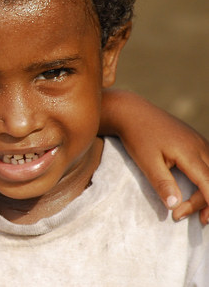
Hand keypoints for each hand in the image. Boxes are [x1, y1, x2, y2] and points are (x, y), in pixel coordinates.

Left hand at [101, 89, 208, 223]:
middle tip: (185, 217)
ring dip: (208, 191)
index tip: (201, 220)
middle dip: (206, 202)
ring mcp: (199, 141)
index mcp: (189, 151)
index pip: (208, 182)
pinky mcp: (195, 140)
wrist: (131, 111)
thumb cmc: (137, 136)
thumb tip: (174, 205)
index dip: (208, 203)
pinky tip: (200, 190)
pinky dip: (206, 179)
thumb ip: (162, 183)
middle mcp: (200, 145)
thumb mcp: (146, 161)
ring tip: (200, 212)